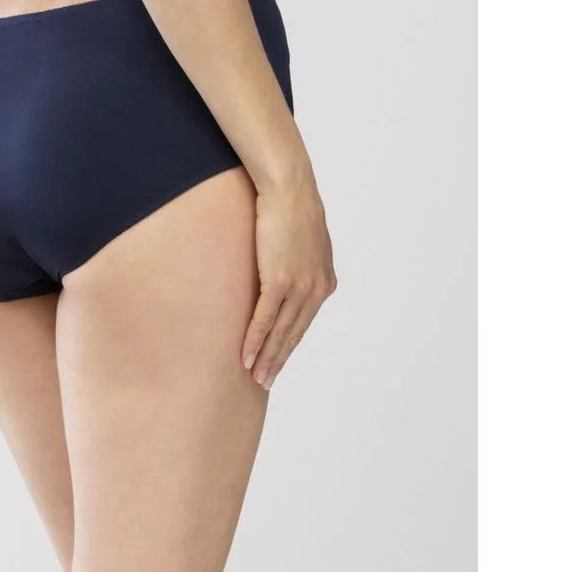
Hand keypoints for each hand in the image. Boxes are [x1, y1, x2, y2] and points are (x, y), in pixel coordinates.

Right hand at [242, 179, 336, 389]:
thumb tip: (286, 271)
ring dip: (266, 358)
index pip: (303, 323)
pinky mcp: (280, 281)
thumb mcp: (304, 241)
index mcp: (324, 282)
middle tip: (265, 382)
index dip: (288, 346)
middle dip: (278, 360)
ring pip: (280, 332)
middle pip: (293, 334)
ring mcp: (299, 287)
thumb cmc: (291, 208)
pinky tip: (246, 356)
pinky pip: (265, 319)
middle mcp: (316, 289)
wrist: (289, 188)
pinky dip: (255, 340)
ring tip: (255, 377)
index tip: (277, 363)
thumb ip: (299, 263)